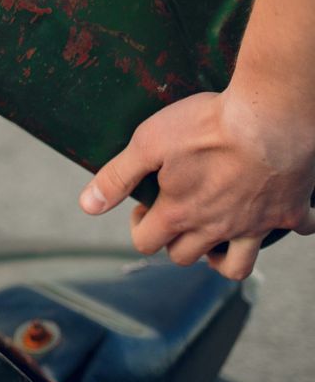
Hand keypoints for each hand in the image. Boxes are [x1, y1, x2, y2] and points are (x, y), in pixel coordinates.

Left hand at [78, 87, 314, 279]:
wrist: (270, 115)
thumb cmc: (206, 125)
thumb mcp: (147, 143)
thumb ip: (117, 176)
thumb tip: (87, 206)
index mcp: (179, 214)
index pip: (146, 244)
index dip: (139, 227)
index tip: (145, 207)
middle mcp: (216, 228)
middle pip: (186, 257)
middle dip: (175, 242)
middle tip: (176, 214)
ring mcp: (255, 224)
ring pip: (238, 265)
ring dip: (224, 259)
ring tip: (217, 239)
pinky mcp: (290, 210)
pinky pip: (296, 230)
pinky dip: (289, 225)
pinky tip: (280, 208)